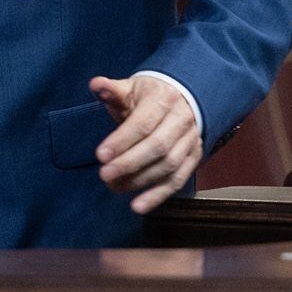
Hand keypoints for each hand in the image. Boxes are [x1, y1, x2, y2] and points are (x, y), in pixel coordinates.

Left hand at [90, 74, 201, 213]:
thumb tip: (96, 85)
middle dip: (129, 163)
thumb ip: (111, 90)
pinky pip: (178, 180)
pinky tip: (138, 206)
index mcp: (163, 99)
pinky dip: (158, 196)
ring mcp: (191, 139)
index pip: (143, 123)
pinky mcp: (194, 157)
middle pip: (157, 146)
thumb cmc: (147, 96)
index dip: (122, 141)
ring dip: (140, 181)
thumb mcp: (129, 89)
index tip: (100, 155)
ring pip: (168, 165)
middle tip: (105, 175)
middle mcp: (182, 119)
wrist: (179, 98)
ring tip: (114, 187)